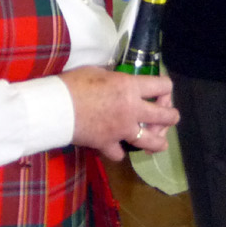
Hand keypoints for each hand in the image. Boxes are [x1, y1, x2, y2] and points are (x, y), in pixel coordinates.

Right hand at [60, 66, 178, 160]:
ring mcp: (121, 130)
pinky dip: (119, 152)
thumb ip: (115, 78)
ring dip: (158, 142)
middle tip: (169, 117)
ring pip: (151, 141)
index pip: (163, 86)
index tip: (162, 90)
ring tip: (160, 143)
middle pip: (166, 116)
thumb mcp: (99, 72)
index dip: (166, 87)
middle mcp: (132, 109)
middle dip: (171, 116)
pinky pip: (120, 154)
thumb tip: (119, 81)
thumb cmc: (74, 84)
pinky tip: (118, 149)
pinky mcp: (107, 145)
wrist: (54, 107)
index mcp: (131, 87)